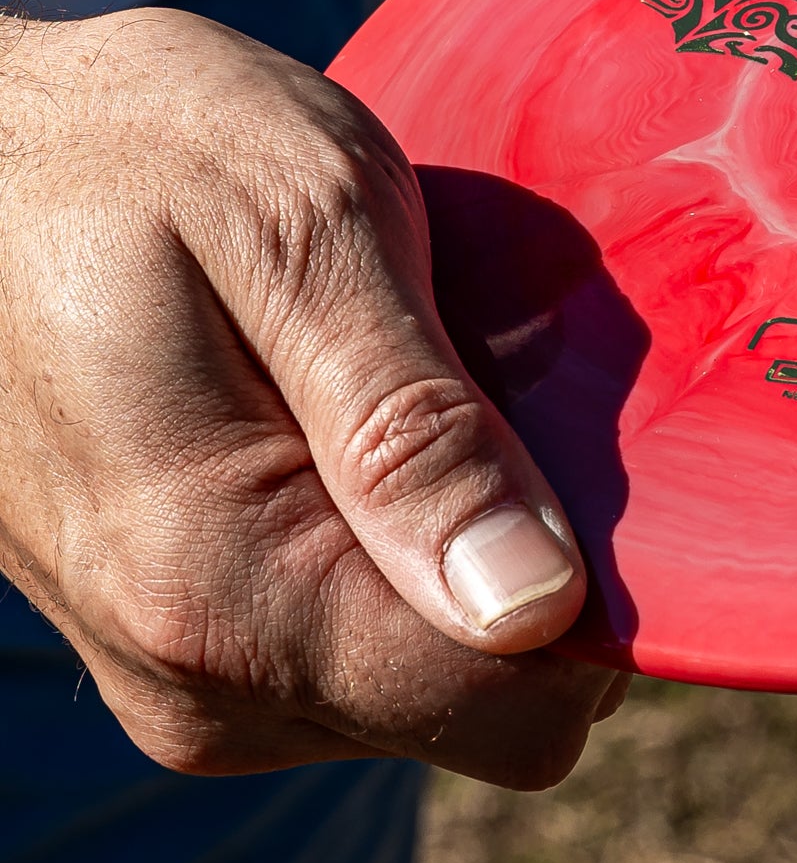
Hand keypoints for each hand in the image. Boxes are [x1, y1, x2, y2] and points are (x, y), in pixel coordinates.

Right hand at [0, 10, 625, 786]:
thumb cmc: (138, 149)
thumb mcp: (306, 232)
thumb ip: (416, 430)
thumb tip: (532, 606)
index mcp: (223, 591)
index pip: (508, 713)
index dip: (591, 605)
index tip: (578, 462)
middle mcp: (198, 680)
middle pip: (481, 709)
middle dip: (526, 565)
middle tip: (479, 390)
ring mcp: (183, 676)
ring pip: (430, 688)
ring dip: (459, 549)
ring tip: (396, 389)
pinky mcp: (185, 646)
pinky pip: (358, 648)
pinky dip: (395, 549)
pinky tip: (353, 424)